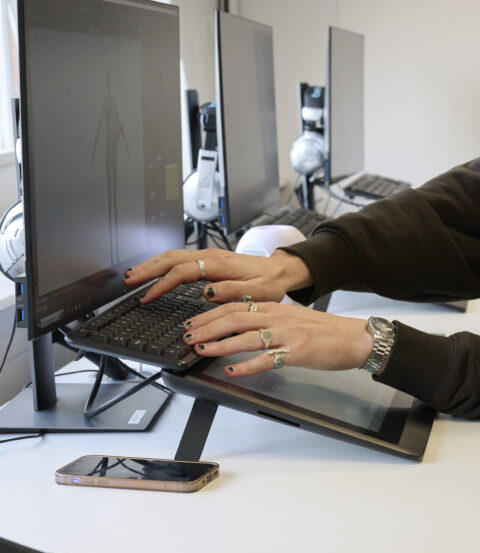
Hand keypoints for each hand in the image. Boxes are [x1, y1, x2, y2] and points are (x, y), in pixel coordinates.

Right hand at [124, 248, 311, 303]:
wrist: (280, 270)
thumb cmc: (269, 283)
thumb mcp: (256, 292)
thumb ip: (232, 291)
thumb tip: (207, 292)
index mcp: (219, 264)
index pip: (182, 271)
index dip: (162, 284)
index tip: (147, 297)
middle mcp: (210, 256)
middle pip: (170, 258)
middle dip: (146, 269)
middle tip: (126, 282)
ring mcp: (208, 256)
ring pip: (172, 256)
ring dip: (151, 265)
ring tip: (132, 276)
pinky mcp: (208, 259)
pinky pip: (179, 259)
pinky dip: (162, 264)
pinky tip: (153, 272)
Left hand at [181, 300, 372, 374]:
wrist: (353, 337)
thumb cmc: (325, 331)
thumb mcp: (293, 317)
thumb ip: (268, 320)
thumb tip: (242, 327)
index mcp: (275, 308)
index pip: (235, 306)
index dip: (209, 314)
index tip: (192, 322)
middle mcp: (277, 317)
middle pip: (234, 318)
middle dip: (206, 327)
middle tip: (187, 336)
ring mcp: (286, 334)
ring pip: (245, 337)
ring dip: (220, 344)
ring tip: (201, 349)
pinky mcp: (296, 351)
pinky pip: (267, 359)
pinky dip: (247, 366)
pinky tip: (233, 371)